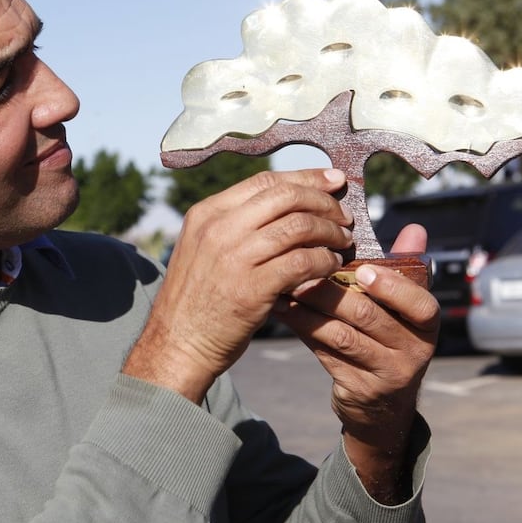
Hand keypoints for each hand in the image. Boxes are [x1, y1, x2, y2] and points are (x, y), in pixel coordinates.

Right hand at [124, 169, 354, 402]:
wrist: (177, 345)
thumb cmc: (197, 300)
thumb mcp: (204, 248)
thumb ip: (236, 225)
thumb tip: (288, 206)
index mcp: (207, 213)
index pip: (265, 181)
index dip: (306, 177)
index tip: (334, 180)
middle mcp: (219, 229)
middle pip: (286, 197)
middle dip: (324, 202)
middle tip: (344, 216)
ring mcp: (234, 258)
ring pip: (299, 226)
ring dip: (330, 232)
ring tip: (342, 242)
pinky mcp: (252, 289)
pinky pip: (303, 262)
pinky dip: (324, 261)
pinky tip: (331, 266)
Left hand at [273, 224, 438, 502]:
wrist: (383, 403)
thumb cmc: (388, 336)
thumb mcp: (402, 307)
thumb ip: (404, 270)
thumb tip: (414, 228)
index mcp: (427, 324)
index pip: (421, 304)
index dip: (392, 287)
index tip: (362, 269)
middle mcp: (414, 351)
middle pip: (368, 316)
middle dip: (331, 291)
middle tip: (302, 267)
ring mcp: (386, 373)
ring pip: (342, 336)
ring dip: (310, 308)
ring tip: (287, 287)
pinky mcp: (358, 387)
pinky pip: (326, 353)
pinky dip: (304, 328)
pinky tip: (284, 310)